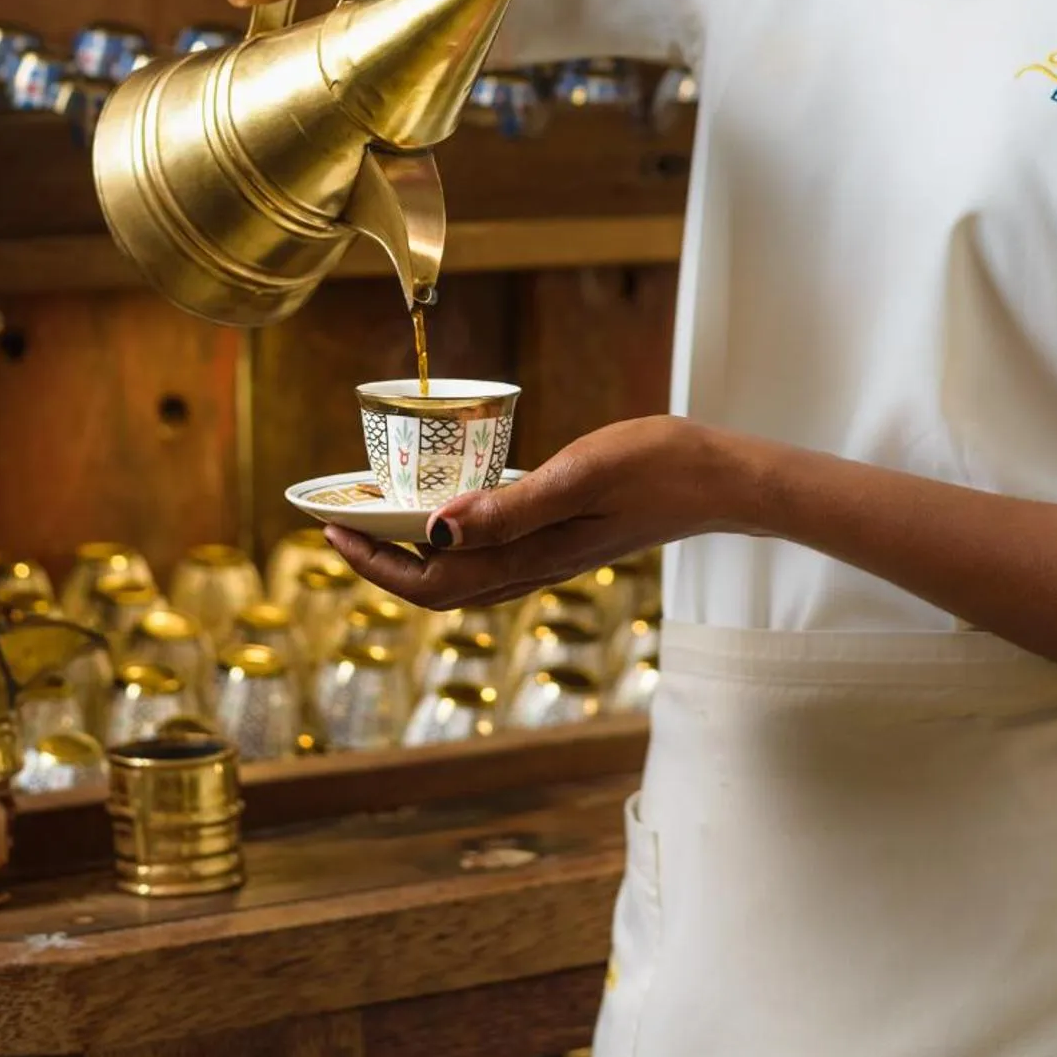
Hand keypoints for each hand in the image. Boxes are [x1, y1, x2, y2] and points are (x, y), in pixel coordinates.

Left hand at [323, 416, 736, 609]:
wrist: (723, 481)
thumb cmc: (659, 468)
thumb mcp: (580, 474)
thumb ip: (511, 508)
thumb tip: (437, 530)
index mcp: (532, 556)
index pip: (433, 583)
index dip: (376, 565)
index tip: (333, 531)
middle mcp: (535, 567)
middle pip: (440, 589)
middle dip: (382, 564)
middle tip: (341, 524)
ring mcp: (552, 558)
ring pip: (465, 578)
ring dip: (414, 556)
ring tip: (380, 517)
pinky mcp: (565, 541)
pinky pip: (492, 558)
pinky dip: (454, 542)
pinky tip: (451, 509)